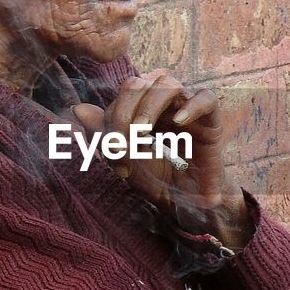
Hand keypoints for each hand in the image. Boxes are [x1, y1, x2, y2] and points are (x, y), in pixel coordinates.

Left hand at [72, 70, 253, 251]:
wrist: (190, 206)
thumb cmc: (159, 182)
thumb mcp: (126, 162)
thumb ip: (103, 137)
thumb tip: (77, 109)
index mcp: (140, 110)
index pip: (119, 99)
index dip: (112, 123)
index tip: (116, 159)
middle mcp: (162, 104)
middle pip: (139, 83)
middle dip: (124, 112)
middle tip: (123, 145)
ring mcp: (187, 109)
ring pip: (167, 83)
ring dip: (149, 105)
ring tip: (141, 131)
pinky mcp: (212, 121)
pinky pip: (206, 99)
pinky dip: (192, 106)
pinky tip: (178, 123)